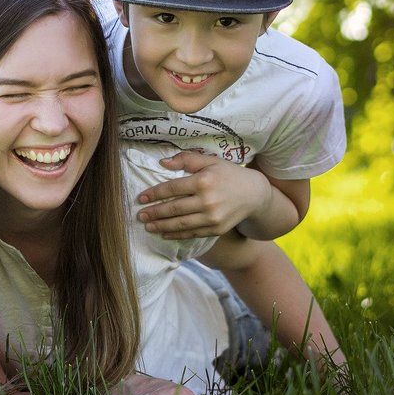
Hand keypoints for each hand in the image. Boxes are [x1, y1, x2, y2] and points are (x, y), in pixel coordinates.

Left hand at [136, 151, 269, 239]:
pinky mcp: (216, 229)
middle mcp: (207, 201)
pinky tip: (164, 233)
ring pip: (180, 223)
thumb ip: (186, 159)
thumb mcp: (210, 161)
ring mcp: (212, 217)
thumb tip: (162, 163)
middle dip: (154, 213)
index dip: (154, 194)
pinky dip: (176, 234)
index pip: (172, 188)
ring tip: (148, 226)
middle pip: (173, 208)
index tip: (141, 198)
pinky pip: (192, 233)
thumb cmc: (228, 174)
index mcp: (203, 181)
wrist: (253, 194)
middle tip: (140, 215)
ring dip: (161, 226)